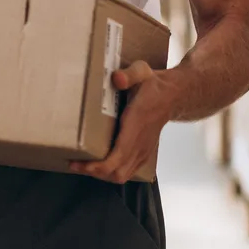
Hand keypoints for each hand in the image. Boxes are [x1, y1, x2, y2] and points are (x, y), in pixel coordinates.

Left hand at [69, 61, 174, 183]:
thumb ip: (129, 74)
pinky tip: (98, 162)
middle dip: (94, 172)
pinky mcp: (144, 153)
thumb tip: (117, 79)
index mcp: (136, 127)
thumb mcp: (141, 72)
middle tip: (74, 163)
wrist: (173, 96)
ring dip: (102, 174)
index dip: (96, 166)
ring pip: (122, 175)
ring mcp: (144, 151)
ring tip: (82, 164)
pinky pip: (128, 170)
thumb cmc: (152, 85)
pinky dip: (111, 171)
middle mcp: (140, 144)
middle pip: (117, 173)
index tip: (77, 162)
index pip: (117, 158)